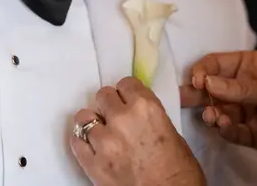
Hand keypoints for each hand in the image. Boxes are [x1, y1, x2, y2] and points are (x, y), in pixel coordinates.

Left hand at [71, 77, 205, 185]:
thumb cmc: (180, 173)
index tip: (128, 100)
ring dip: (93, 122)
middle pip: (103, 95)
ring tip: (101, 132)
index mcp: (147, 108)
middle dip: (109, 105)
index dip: (127, 93)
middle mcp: (122, 119)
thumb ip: (149, 118)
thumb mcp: (172, 134)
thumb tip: (136, 114)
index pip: (126, 83)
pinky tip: (92, 146)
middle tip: (116, 117)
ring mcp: (104, 142)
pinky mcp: (91, 163)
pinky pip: (75, 141)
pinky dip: (82, 141)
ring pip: (84, 116)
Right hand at [180, 51, 256, 160]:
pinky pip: (233, 132)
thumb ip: (241, 88)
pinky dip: (227, 130)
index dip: (203, 71)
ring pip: (220, 111)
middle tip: (182, 101)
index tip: (196, 82)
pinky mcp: (255, 135)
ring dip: (213, 114)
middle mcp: (246, 87)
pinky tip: (226, 128)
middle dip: (198, 95)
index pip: (217, 64)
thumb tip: (207, 82)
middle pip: (213, 89)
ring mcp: (249, 111)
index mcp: (252, 66)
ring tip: (214, 117)